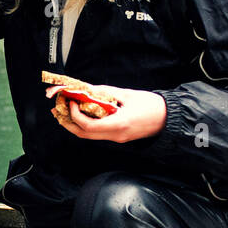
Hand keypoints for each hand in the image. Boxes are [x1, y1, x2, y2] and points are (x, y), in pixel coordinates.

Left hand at [50, 84, 167, 143]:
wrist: (168, 118)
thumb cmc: (152, 106)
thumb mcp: (126, 94)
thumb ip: (104, 93)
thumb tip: (85, 89)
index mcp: (118, 124)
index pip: (88, 125)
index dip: (75, 114)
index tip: (71, 101)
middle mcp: (115, 135)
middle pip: (84, 134)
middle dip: (68, 122)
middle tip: (58, 110)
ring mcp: (117, 138)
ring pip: (89, 136)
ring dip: (75, 125)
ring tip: (66, 112)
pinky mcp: (118, 137)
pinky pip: (98, 134)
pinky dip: (86, 125)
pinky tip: (82, 115)